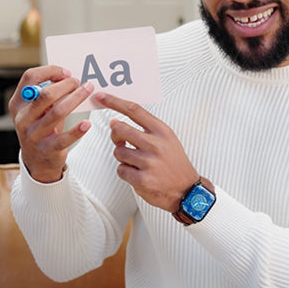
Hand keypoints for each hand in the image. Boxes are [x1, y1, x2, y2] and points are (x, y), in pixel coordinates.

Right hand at [8, 66, 94, 182]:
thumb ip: (46, 94)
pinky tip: (86, 123)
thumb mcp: (37, 110)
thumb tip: (68, 76)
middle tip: (79, 82)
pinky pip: (64, 138)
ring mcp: (34, 135)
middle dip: (66, 85)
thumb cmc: (41, 128)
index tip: (66, 73)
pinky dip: (77, 130)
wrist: (36, 159)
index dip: (49, 71)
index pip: (29, 78)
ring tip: (87, 90)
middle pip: (46, 94)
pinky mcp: (48, 149)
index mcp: (18, 104)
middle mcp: (23, 118)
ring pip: (58, 112)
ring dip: (76, 98)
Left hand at [95, 92, 198, 211]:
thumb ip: (145, 129)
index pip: (134, 110)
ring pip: (118, 151)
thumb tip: (116, 122)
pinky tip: (138, 173)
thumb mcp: (167, 139)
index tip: (101, 97)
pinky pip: (121, 170)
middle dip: (115, 134)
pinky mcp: (142, 180)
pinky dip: (125, 172)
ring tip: (136, 161)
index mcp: (162, 131)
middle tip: (120, 139)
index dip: (115, 102)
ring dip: (122, 157)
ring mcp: (148, 162)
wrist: (187, 189)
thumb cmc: (174, 163)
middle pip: (120, 129)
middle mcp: (155, 144)